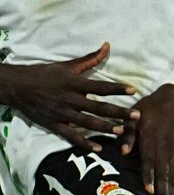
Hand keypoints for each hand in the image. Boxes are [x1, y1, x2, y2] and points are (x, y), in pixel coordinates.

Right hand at [0, 43, 133, 148]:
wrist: (17, 86)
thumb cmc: (44, 74)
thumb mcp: (67, 66)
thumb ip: (90, 59)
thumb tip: (108, 46)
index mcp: (73, 83)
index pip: (99, 86)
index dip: (116, 88)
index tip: (133, 90)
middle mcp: (69, 99)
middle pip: (98, 107)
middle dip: (118, 112)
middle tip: (136, 116)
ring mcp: (61, 113)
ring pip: (87, 122)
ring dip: (105, 127)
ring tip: (121, 131)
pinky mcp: (54, 124)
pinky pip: (71, 136)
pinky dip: (84, 143)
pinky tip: (98, 148)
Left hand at [121, 82, 173, 194]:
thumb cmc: (150, 108)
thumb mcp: (133, 116)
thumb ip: (127, 134)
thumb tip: (122, 152)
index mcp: (151, 138)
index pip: (150, 160)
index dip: (150, 176)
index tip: (149, 191)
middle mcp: (167, 146)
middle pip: (165, 173)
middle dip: (164, 192)